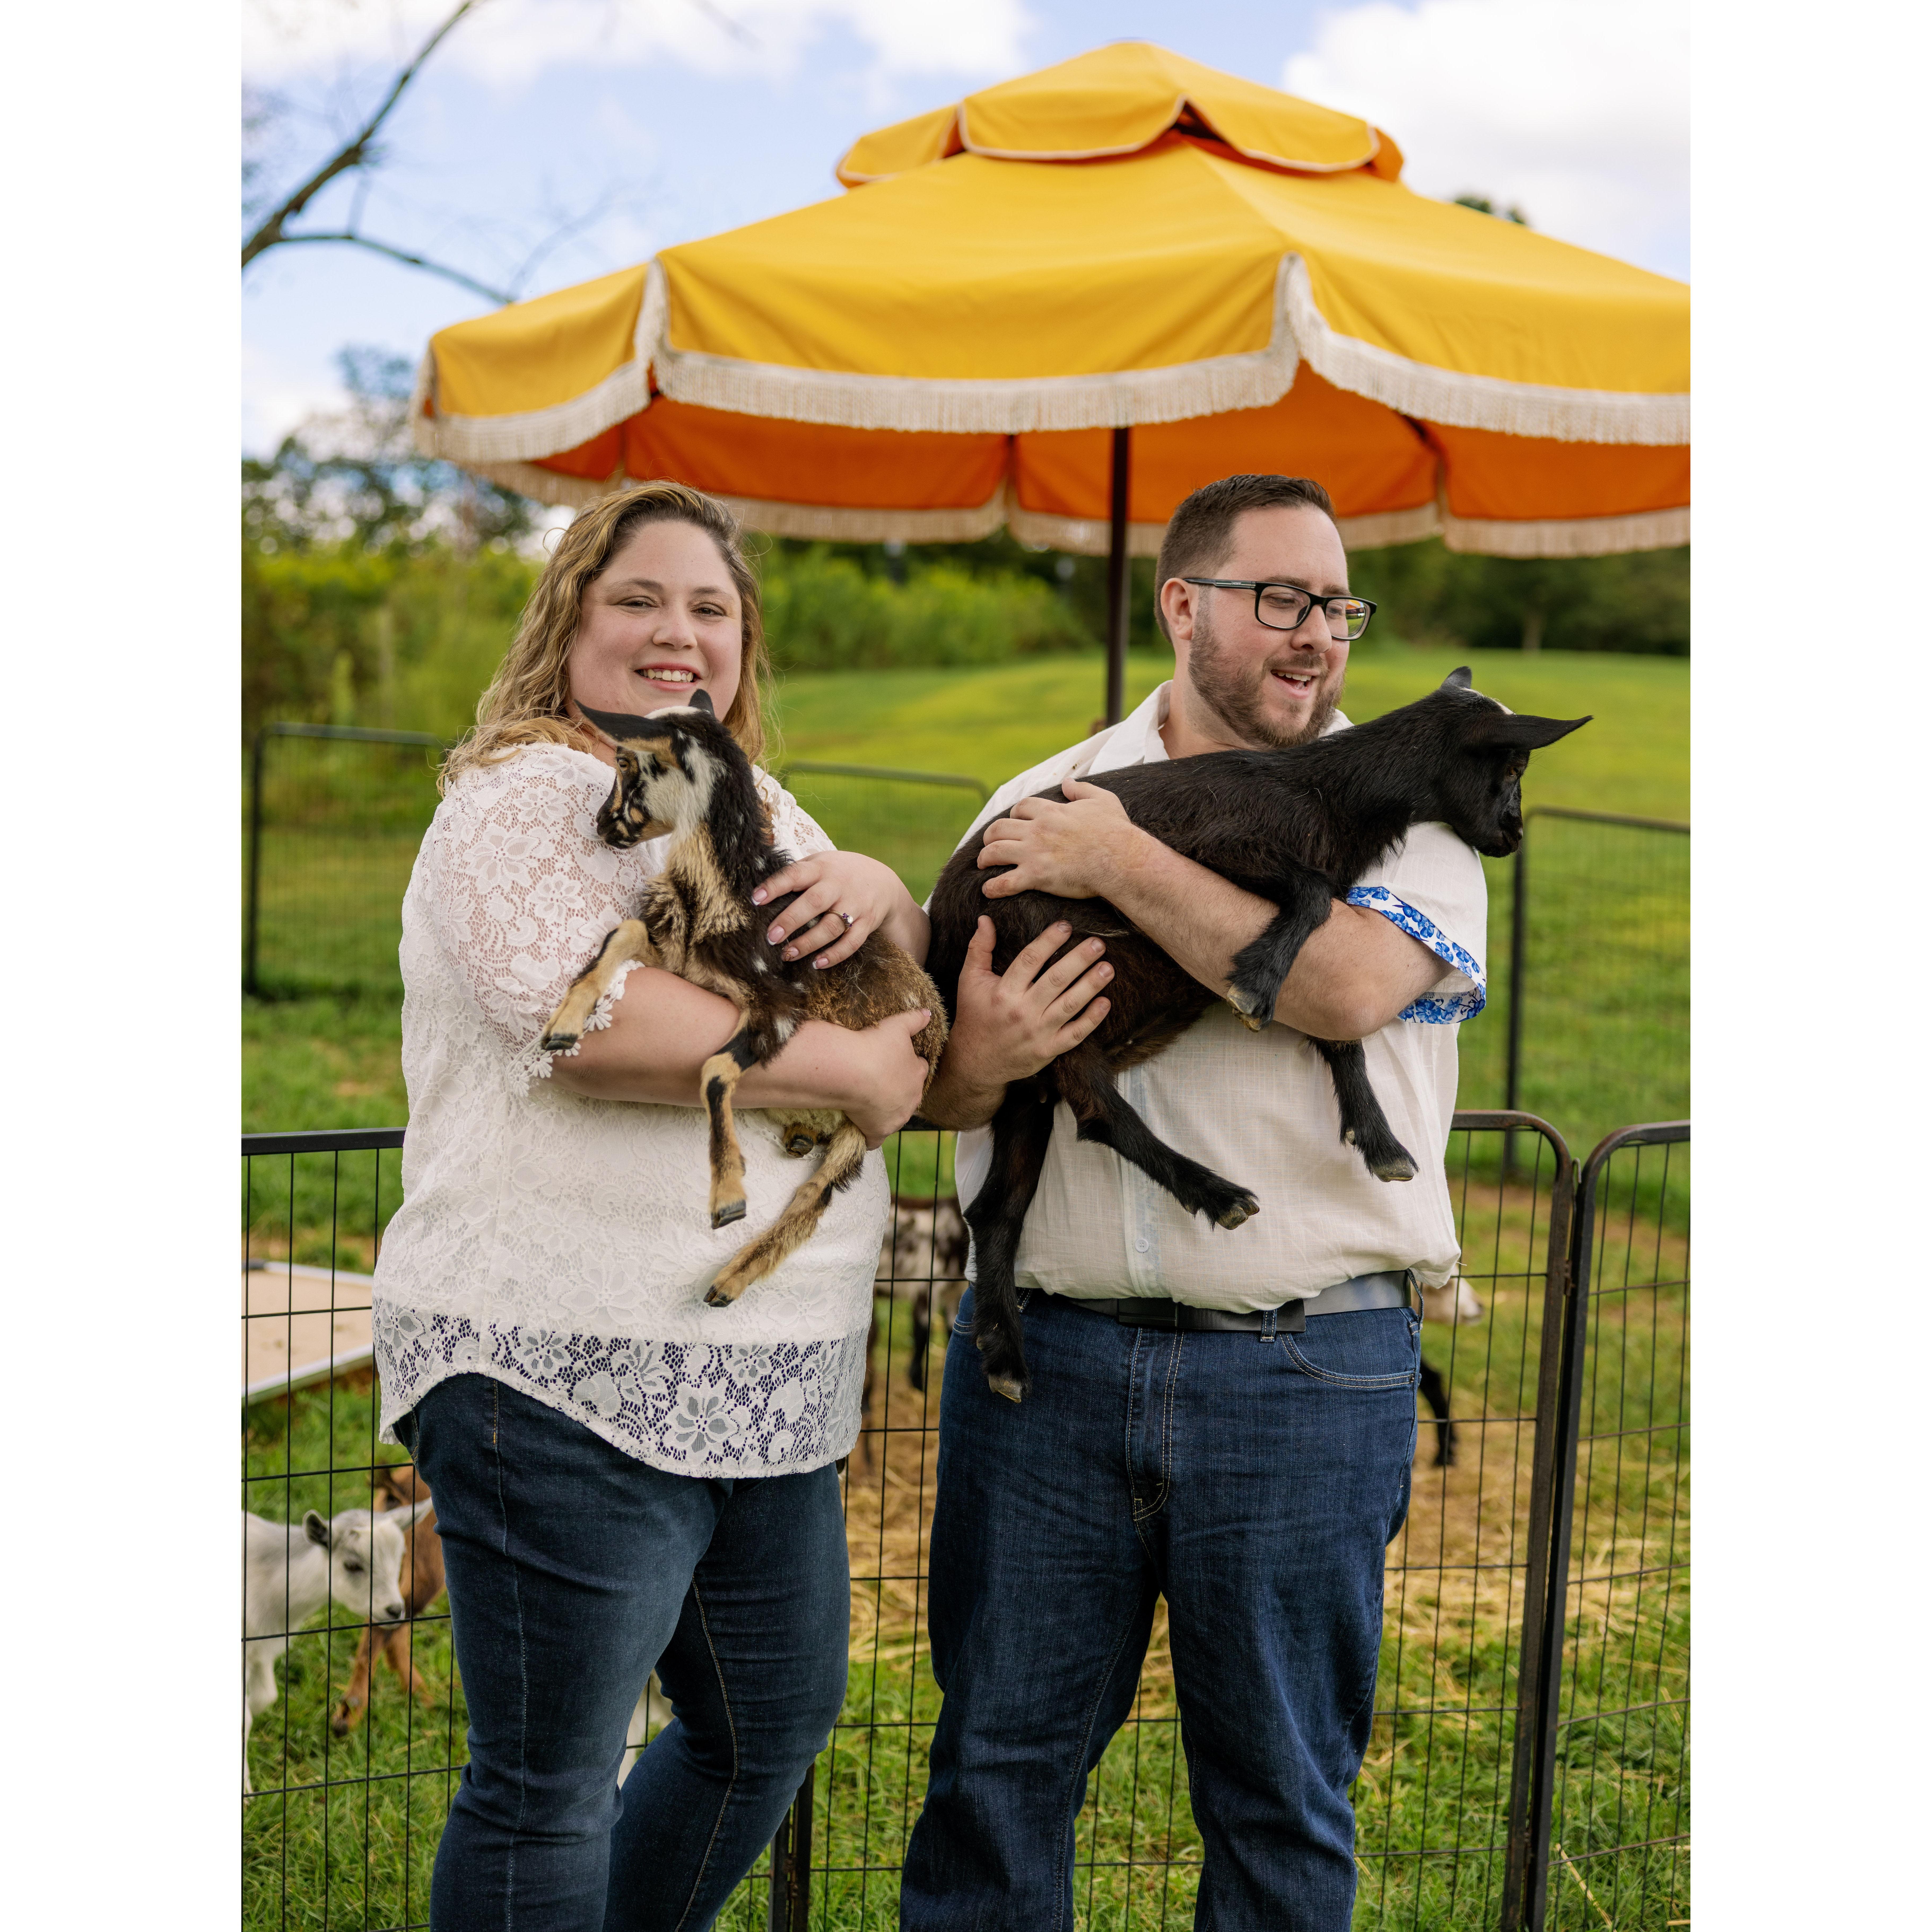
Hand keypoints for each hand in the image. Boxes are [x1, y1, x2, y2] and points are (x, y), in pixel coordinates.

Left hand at [753, 850, 902, 968]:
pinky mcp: (867, 923)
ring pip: (831, 927)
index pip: (796, 874)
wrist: (883, 882)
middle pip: (814, 902)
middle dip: (791, 921)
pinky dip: (834, 955)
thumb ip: (797, 871)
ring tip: (788, 954)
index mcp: (822, 868)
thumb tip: (758, 881)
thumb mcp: (821, 861)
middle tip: (771, 937)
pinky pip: (851, 943)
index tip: (756, 899)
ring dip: (808, 943)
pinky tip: (817, 963)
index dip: (776, 886)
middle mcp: (839, 885)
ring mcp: (855, 905)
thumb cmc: (839, 873)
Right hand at [839, 1008, 935, 1148]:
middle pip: (909, 1093)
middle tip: (880, 1080)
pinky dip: (871, 1135)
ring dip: (887, 1109)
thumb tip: (928, 1013)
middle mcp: (911, 1098)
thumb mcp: (897, 1026)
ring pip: (896, 1114)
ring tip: (870, 1100)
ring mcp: (896, 1117)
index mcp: (918, 1073)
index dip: (908, 1063)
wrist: (852, 1072)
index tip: (895, 1060)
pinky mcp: (878, 1131)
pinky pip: (876, 1138)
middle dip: (899, 1088)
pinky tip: (863, 1128)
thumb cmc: (875, 1046)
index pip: (919, 1068)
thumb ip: (914, 1020)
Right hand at [946, 917, 1112, 1091]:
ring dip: (1091, 985)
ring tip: (1108, 968)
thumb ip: (979, 949)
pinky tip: (1105, 1002)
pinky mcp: (1048, 1050)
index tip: (1066, 926)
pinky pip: (1074, 1034)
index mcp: (1003, 991)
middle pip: (1055, 980)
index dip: (1049, 941)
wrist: (976, 1063)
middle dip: (1079, 959)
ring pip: (1069, 1005)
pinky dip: (1091, 1019)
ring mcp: (1037, 1033)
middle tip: (1098, 943)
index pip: (1030, 960)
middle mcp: (1021, 1011)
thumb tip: (985, 919)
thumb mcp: (969, 981)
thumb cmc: (975, 1016)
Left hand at [976, 779, 1142, 900]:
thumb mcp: (1103, 800)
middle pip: (1000, 827)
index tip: (1014, 820)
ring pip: (996, 851)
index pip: (1022, 807)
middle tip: (989, 842)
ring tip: (983, 863)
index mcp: (1051, 812)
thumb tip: (1067, 781)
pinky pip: (1005, 882)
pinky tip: (988, 891)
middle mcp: (1037, 829)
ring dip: (985, 857)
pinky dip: (993, 887)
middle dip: (991, 835)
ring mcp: (1034, 852)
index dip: (1015, 813)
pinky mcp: (1036, 875)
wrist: (1120, 859)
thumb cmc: (1115, 831)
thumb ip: (1082, 789)